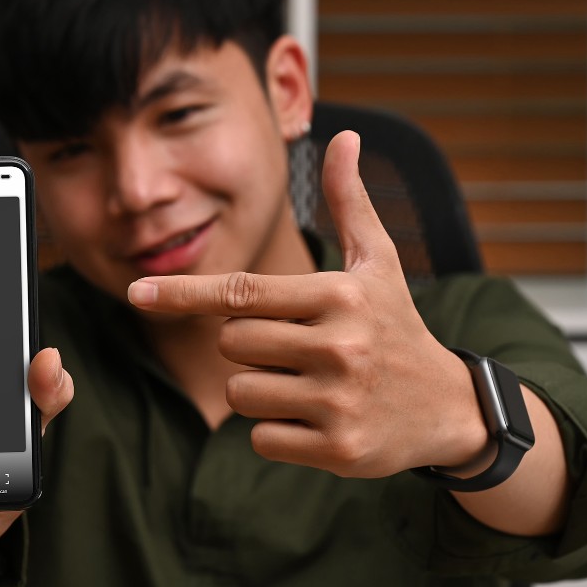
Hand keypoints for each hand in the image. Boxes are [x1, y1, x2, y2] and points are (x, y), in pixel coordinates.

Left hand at [128, 131, 487, 478]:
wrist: (451, 408)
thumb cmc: (397, 327)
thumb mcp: (379, 263)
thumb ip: (351, 202)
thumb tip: (345, 137)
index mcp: (340, 296)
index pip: (242, 292)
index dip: (184, 292)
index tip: (135, 292)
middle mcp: (340, 346)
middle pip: (232, 343)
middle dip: (249, 346)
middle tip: (297, 348)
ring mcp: (339, 400)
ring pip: (241, 392)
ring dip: (260, 390)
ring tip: (310, 383)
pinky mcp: (339, 449)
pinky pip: (261, 438)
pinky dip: (278, 432)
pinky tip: (318, 419)